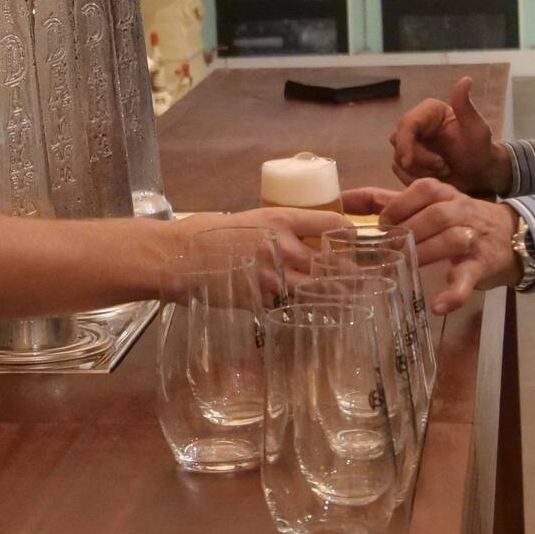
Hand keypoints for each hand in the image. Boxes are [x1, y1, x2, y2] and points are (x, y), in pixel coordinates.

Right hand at [180, 206, 338, 300]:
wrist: (177, 257)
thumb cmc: (204, 233)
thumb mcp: (245, 219)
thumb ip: (274, 231)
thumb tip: (294, 242)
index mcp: (280, 220)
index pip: (332, 226)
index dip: (347, 236)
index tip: (350, 244)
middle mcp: (283, 247)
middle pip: (332, 264)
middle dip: (349, 275)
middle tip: (358, 282)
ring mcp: (275, 277)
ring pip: (318, 291)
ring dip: (333, 297)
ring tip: (344, 302)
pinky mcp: (262, 301)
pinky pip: (292, 308)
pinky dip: (302, 311)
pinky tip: (308, 314)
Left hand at [351, 178, 520, 313]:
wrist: (511, 237)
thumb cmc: (457, 219)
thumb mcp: (426, 204)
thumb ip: (386, 201)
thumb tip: (343, 199)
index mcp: (443, 193)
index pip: (421, 191)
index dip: (398, 208)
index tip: (381, 225)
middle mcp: (460, 209)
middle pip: (434, 215)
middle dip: (408, 231)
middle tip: (387, 250)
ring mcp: (472, 238)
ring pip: (450, 240)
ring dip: (424, 254)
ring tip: (405, 267)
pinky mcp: (482, 265)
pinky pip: (468, 277)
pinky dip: (454, 293)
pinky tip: (438, 305)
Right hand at [389, 76, 510, 193]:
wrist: (480, 173)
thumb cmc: (480, 149)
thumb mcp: (477, 129)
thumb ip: (465, 106)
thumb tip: (466, 79)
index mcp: (429, 112)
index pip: (406, 124)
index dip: (405, 142)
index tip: (409, 160)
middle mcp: (416, 124)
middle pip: (398, 142)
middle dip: (418, 160)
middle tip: (443, 168)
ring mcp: (410, 143)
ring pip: (398, 158)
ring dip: (419, 171)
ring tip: (443, 172)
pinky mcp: (409, 160)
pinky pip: (399, 171)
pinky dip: (414, 178)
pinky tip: (433, 179)